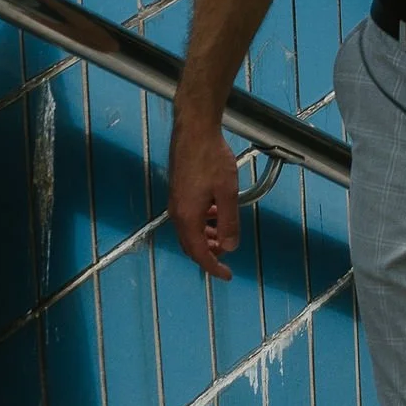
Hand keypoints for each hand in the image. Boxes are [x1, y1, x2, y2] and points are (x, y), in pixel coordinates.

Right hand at [169, 115, 240, 278]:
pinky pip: (189, 217)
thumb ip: (229, 221)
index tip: (226, 275)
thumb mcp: (227, 192)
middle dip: (209, 254)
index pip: (199, 253)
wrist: (194, 130)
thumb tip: (229, 247)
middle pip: (191, 245)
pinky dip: (203, 223)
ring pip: (190, 231)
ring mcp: (176, 202)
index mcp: (188, 217)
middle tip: (226, 257)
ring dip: (207, 238)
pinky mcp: (178, 191)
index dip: (213, 267)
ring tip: (224, 236)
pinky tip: (216, 214)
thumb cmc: (211, 158)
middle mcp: (177, 213)